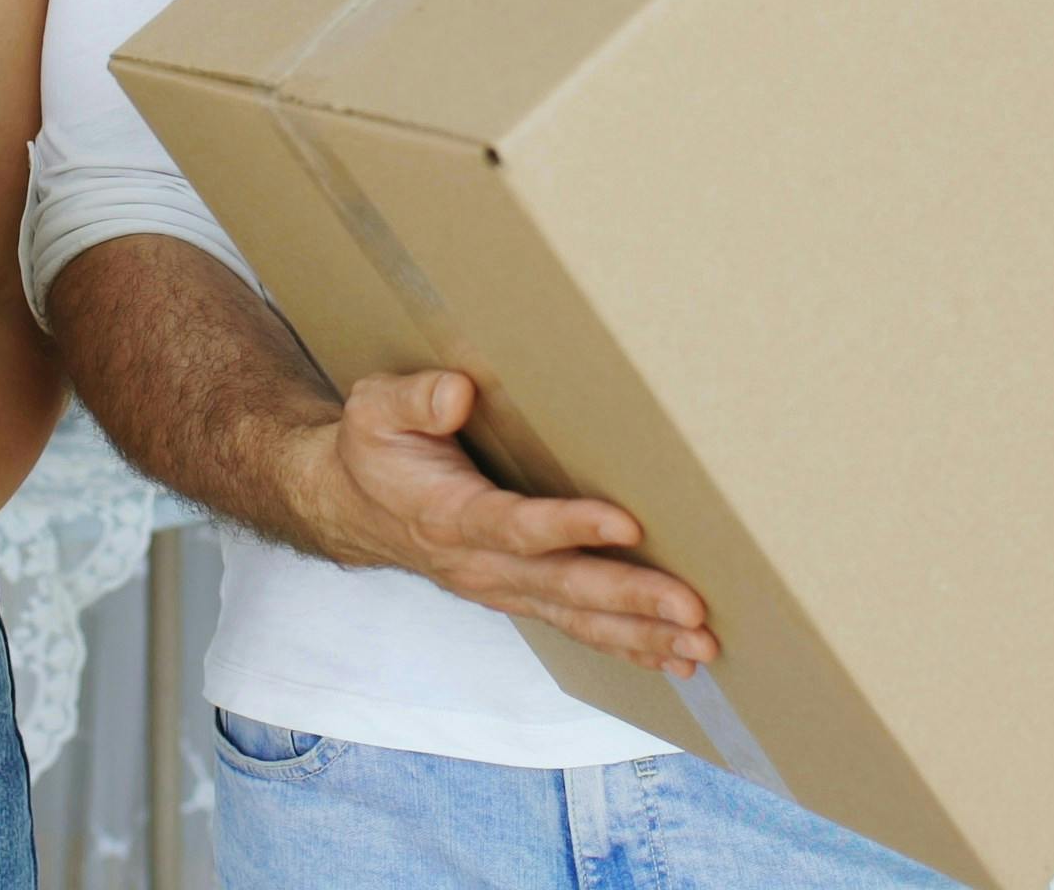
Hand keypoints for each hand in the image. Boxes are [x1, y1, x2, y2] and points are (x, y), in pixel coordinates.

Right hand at [293, 369, 719, 678]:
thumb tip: (458, 393)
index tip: (626, 524)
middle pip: (562, 587)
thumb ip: (414, 400)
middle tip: (692, 611)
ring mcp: (503, 588)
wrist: (353, 506)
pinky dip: (628, 647)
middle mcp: (480, 564)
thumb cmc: (376, 450)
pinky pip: (577, 628)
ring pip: (578, 618)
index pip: (514, 526)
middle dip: (630, 600)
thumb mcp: (375, 409)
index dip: (569, 526)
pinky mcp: (520, 596)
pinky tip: (675, 659)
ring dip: (642, 635)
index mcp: (447, 516)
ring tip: (700, 646)